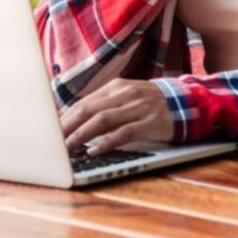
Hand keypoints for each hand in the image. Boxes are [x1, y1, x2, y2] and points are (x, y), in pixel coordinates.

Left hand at [59, 78, 173, 154]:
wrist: (187, 102)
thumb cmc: (150, 103)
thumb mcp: (127, 97)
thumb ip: (104, 105)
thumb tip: (73, 120)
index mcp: (116, 87)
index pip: (84, 103)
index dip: (65, 118)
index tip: (51, 132)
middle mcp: (125, 94)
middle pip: (89, 109)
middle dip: (68, 126)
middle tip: (53, 141)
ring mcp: (138, 107)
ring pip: (103, 120)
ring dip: (82, 135)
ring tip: (68, 148)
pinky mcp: (149, 122)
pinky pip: (124, 132)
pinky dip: (106, 142)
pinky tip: (94, 150)